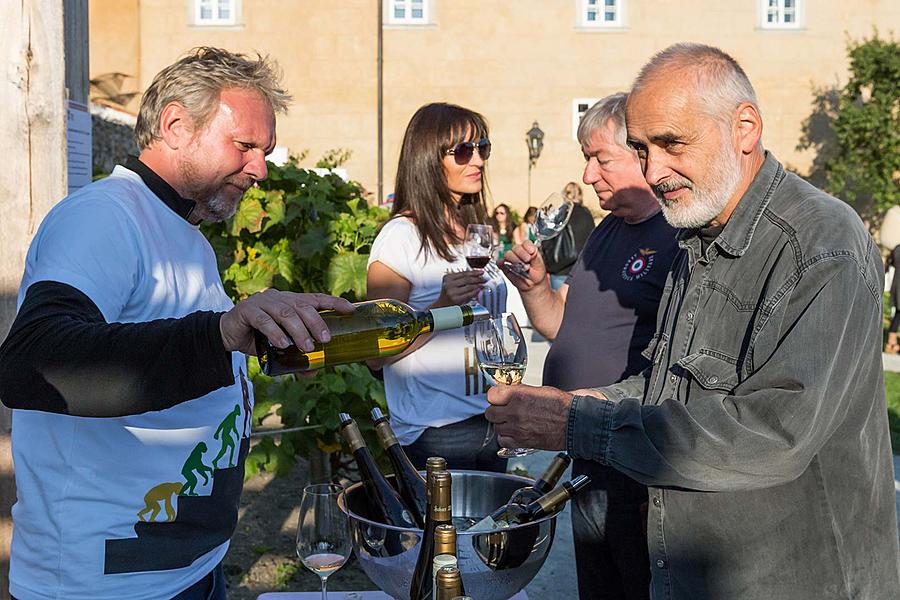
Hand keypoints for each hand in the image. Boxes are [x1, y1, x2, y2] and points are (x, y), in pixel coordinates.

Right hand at [220, 289, 354, 354]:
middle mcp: (278, 297)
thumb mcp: (280, 347)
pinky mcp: (247, 310)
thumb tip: (314, 371)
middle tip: (326, 339)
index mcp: (290, 301)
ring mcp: (262, 302)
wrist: (226, 335)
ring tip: (306, 347)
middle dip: (316, 322)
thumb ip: (296, 356)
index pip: (315, 298)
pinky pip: (264, 320)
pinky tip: (282, 344)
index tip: (350, 309)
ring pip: (284, 313)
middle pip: (302, 306)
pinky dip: (275, 332)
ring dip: (298, 330)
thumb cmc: (258, 337)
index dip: (333, 302)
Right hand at [435, 270, 485, 305]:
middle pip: (467, 279)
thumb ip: (462, 279)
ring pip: (468, 286)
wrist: (442, 305)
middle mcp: (448, 284)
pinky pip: (468, 294)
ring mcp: (452, 292)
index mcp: (447, 277)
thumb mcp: (452, 283)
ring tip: (482, 285)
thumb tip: (476, 276)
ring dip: (477, 285)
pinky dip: (475, 292)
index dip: (474, 272)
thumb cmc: (449, 294)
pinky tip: (478, 290)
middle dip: (477, 279)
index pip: (463, 273)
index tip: (481, 272)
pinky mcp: (455, 299)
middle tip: (484, 279)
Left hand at [485, 384, 572, 450]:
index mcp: (518, 396)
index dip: (495, 396)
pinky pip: (503, 441)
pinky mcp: (521, 442)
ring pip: (496, 427)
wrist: (574, 423)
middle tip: (504, 410)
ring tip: (512, 422)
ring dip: (502, 424)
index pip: (491, 394)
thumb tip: (508, 391)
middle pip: (490, 413)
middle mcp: (515, 412)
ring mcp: (517, 428)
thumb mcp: (539, 390)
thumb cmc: (562, 406)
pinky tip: (514, 433)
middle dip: (496, 411)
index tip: (498, 397)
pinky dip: (506, 438)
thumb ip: (519, 391)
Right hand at [499, 240, 545, 290]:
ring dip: (514, 260)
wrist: (532, 284)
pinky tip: (508, 268)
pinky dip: (502, 264)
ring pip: (508, 254)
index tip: (531, 252)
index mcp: (529, 249)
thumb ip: (536, 258)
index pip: (526, 243)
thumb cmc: (536, 274)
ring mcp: (511, 258)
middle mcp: (519, 253)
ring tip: (520, 268)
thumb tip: (532, 252)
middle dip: (521, 254)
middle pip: (516, 248)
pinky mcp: (504, 265)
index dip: (528, 247)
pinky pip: (500, 262)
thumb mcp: (539, 266)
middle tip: (527, 261)